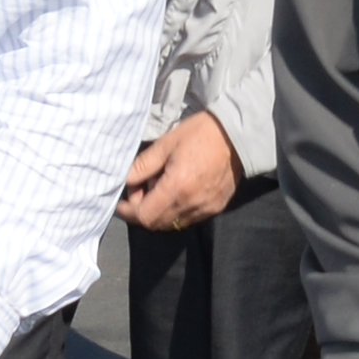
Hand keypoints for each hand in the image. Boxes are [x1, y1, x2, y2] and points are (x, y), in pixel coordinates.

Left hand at [113, 113, 240, 230]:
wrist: (236, 135)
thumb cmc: (199, 134)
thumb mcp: (164, 145)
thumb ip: (142, 167)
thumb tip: (125, 182)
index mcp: (177, 187)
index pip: (144, 216)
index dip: (129, 211)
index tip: (122, 202)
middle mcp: (191, 204)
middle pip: (156, 224)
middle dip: (142, 210)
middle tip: (142, 188)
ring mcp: (206, 209)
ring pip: (172, 223)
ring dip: (159, 212)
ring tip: (161, 187)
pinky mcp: (216, 208)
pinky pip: (188, 218)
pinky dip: (176, 210)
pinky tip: (178, 190)